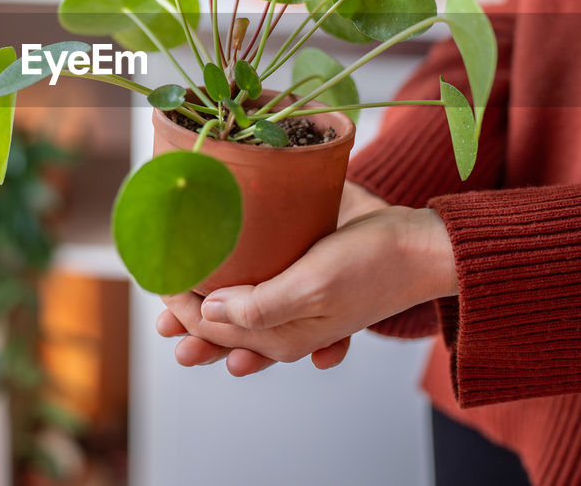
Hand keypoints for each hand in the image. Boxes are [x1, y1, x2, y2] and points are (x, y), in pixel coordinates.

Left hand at [157, 196, 456, 375]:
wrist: (421, 246)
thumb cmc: (371, 265)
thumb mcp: (312, 286)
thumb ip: (260, 307)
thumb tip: (210, 313)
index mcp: (282, 335)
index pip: (216, 328)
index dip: (182, 309)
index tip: (161, 280)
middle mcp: (286, 324)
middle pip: (224, 326)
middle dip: (188, 322)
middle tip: (160, 314)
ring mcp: (297, 304)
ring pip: (242, 314)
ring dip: (210, 318)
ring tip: (179, 318)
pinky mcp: (308, 281)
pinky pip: (269, 298)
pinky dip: (244, 302)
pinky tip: (230, 301)